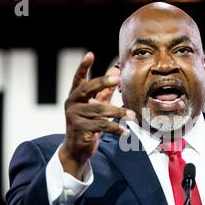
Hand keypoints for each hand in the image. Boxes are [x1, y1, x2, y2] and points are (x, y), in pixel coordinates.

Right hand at [59, 52, 134, 178]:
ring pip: (99, 111)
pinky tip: (125, 132)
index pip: (78, 79)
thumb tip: (115, 70)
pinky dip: (115, 128)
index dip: (83, 67)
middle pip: (87, 89)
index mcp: (75, 96)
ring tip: (132, 116)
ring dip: (118, 113)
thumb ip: (104, 91)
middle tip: (117, 78)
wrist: (76, 149)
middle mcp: (72, 103)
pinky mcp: (79, 129)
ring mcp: (74, 116)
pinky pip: (100, 126)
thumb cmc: (88, 124)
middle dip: (103, 82)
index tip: (90, 54)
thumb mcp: (95, 106)